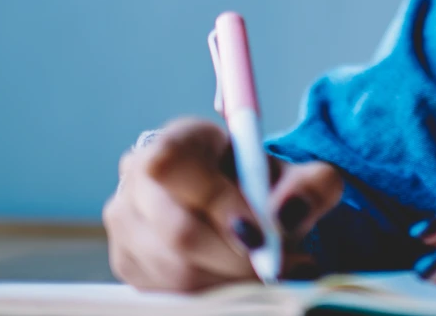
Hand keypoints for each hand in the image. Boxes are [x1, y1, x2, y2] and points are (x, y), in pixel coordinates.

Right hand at [103, 117, 344, 290]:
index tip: (263, 234)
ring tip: (268, 274)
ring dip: (230, 281)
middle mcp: (136, 179)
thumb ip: (310, 186)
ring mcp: (125, 224)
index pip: (172, 165)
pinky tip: (241, 283)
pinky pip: (169, 292)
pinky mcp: (127, 264)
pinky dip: (214, 295)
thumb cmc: (262, 185)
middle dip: (236, 258)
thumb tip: (287, 213)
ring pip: (175, 270)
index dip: (219, 204)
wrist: (237, 205)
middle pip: (177, 231)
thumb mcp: (298, 175)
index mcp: (176, 140)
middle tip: (277, 267)